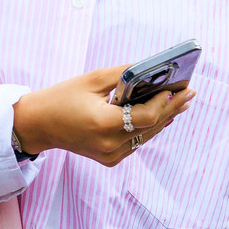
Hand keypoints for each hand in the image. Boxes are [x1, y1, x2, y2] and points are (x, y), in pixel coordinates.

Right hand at [13, 66, 194, 167]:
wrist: (39, 125)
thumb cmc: (62, 98)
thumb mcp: (92, 80)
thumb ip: (124, 75)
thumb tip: (151, 69)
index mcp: (103, 124)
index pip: (146, 117)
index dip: (164, 103)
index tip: (178, 87)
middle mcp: (109, 145)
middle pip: (151, 127)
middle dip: (171, 108)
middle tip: (190, 92)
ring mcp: (110, 155)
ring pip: (146, 136)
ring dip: (164, 118)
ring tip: (181, 102)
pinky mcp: (109, 159)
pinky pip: (136, 142)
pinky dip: (149, 128)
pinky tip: (162, 115)